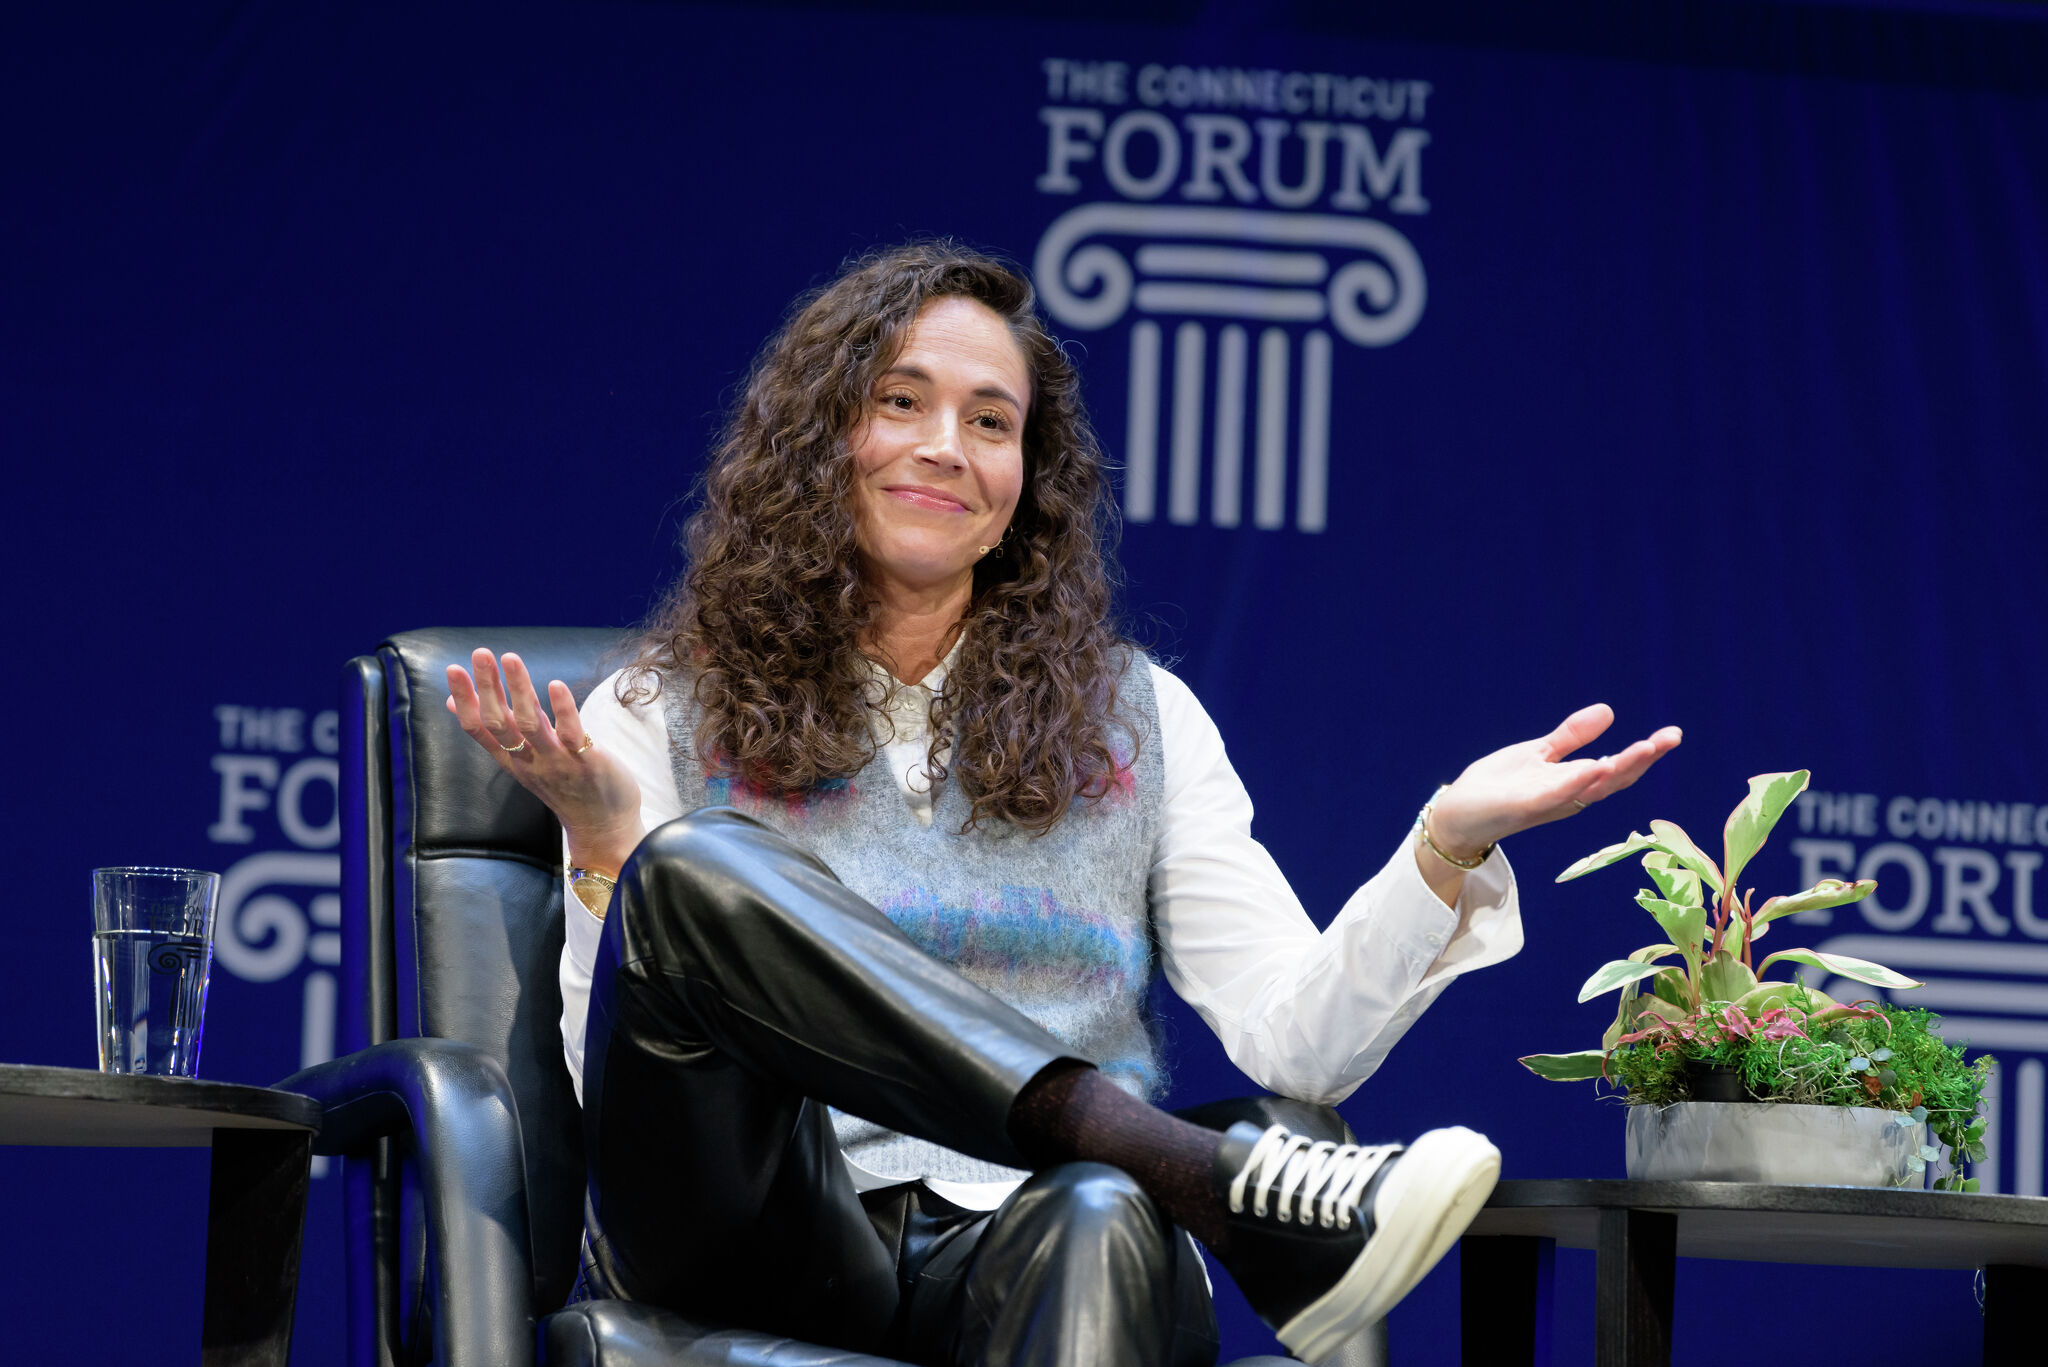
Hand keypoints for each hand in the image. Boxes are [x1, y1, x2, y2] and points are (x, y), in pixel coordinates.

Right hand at [444, 648, 644, 870]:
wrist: (602, 827)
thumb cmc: (563, 787)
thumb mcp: (522, 762)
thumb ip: (497, 733)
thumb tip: (455, 705)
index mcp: (512, 760)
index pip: (479, 728)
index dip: (464, 699)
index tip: (453, 669)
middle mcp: (528, 761)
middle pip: (499, 723)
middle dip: (487, 687)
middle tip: (479, 653)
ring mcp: (556, 762)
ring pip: (530, 724)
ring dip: (519, 690)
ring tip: (510, 658)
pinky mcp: (585, 762)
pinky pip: (571, 733)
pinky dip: (562, 709)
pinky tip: (555, 684)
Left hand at [1427, 704, 1682, 859]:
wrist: (1457, 814)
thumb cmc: (1498, 786)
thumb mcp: (1539, 753)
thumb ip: (1571, 736)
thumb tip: (1608, 711)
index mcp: (1573, 782)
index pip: (1617, 767)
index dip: (1645, 753)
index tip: (1672, 734)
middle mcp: (1569, 795)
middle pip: (1615, 778)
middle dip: (1644, 759)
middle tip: (1671, 738)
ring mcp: (1549, 802)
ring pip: (1592, 788)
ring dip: (1619, 769)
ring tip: (1645, 748)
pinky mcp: (1526, 806)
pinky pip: (1557, 795)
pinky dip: (1577, 782)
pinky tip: (1595, 766)